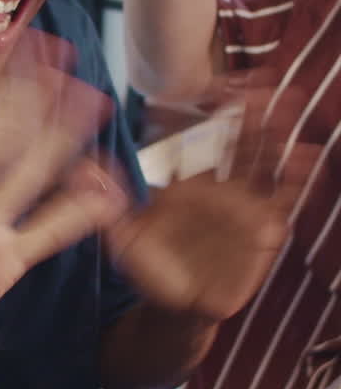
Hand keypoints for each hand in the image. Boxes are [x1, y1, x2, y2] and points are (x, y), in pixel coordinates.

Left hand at [106, 90, 299, 322]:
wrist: (179, 307)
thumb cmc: (151, 268)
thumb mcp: (125, 235)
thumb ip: (108, 202)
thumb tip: (83, 168)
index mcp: (188, 182)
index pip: (200, 140)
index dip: (208, 112)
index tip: (215, 84)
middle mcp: (219, 188)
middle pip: (238, 142)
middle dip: (249, 112)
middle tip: (258, 81)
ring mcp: (244, 207)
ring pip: (263, 162)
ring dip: (276, 133)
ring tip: (286, 102)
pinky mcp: (264, 230)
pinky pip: (281, 201)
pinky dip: (295, 179)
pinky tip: (305, 155)